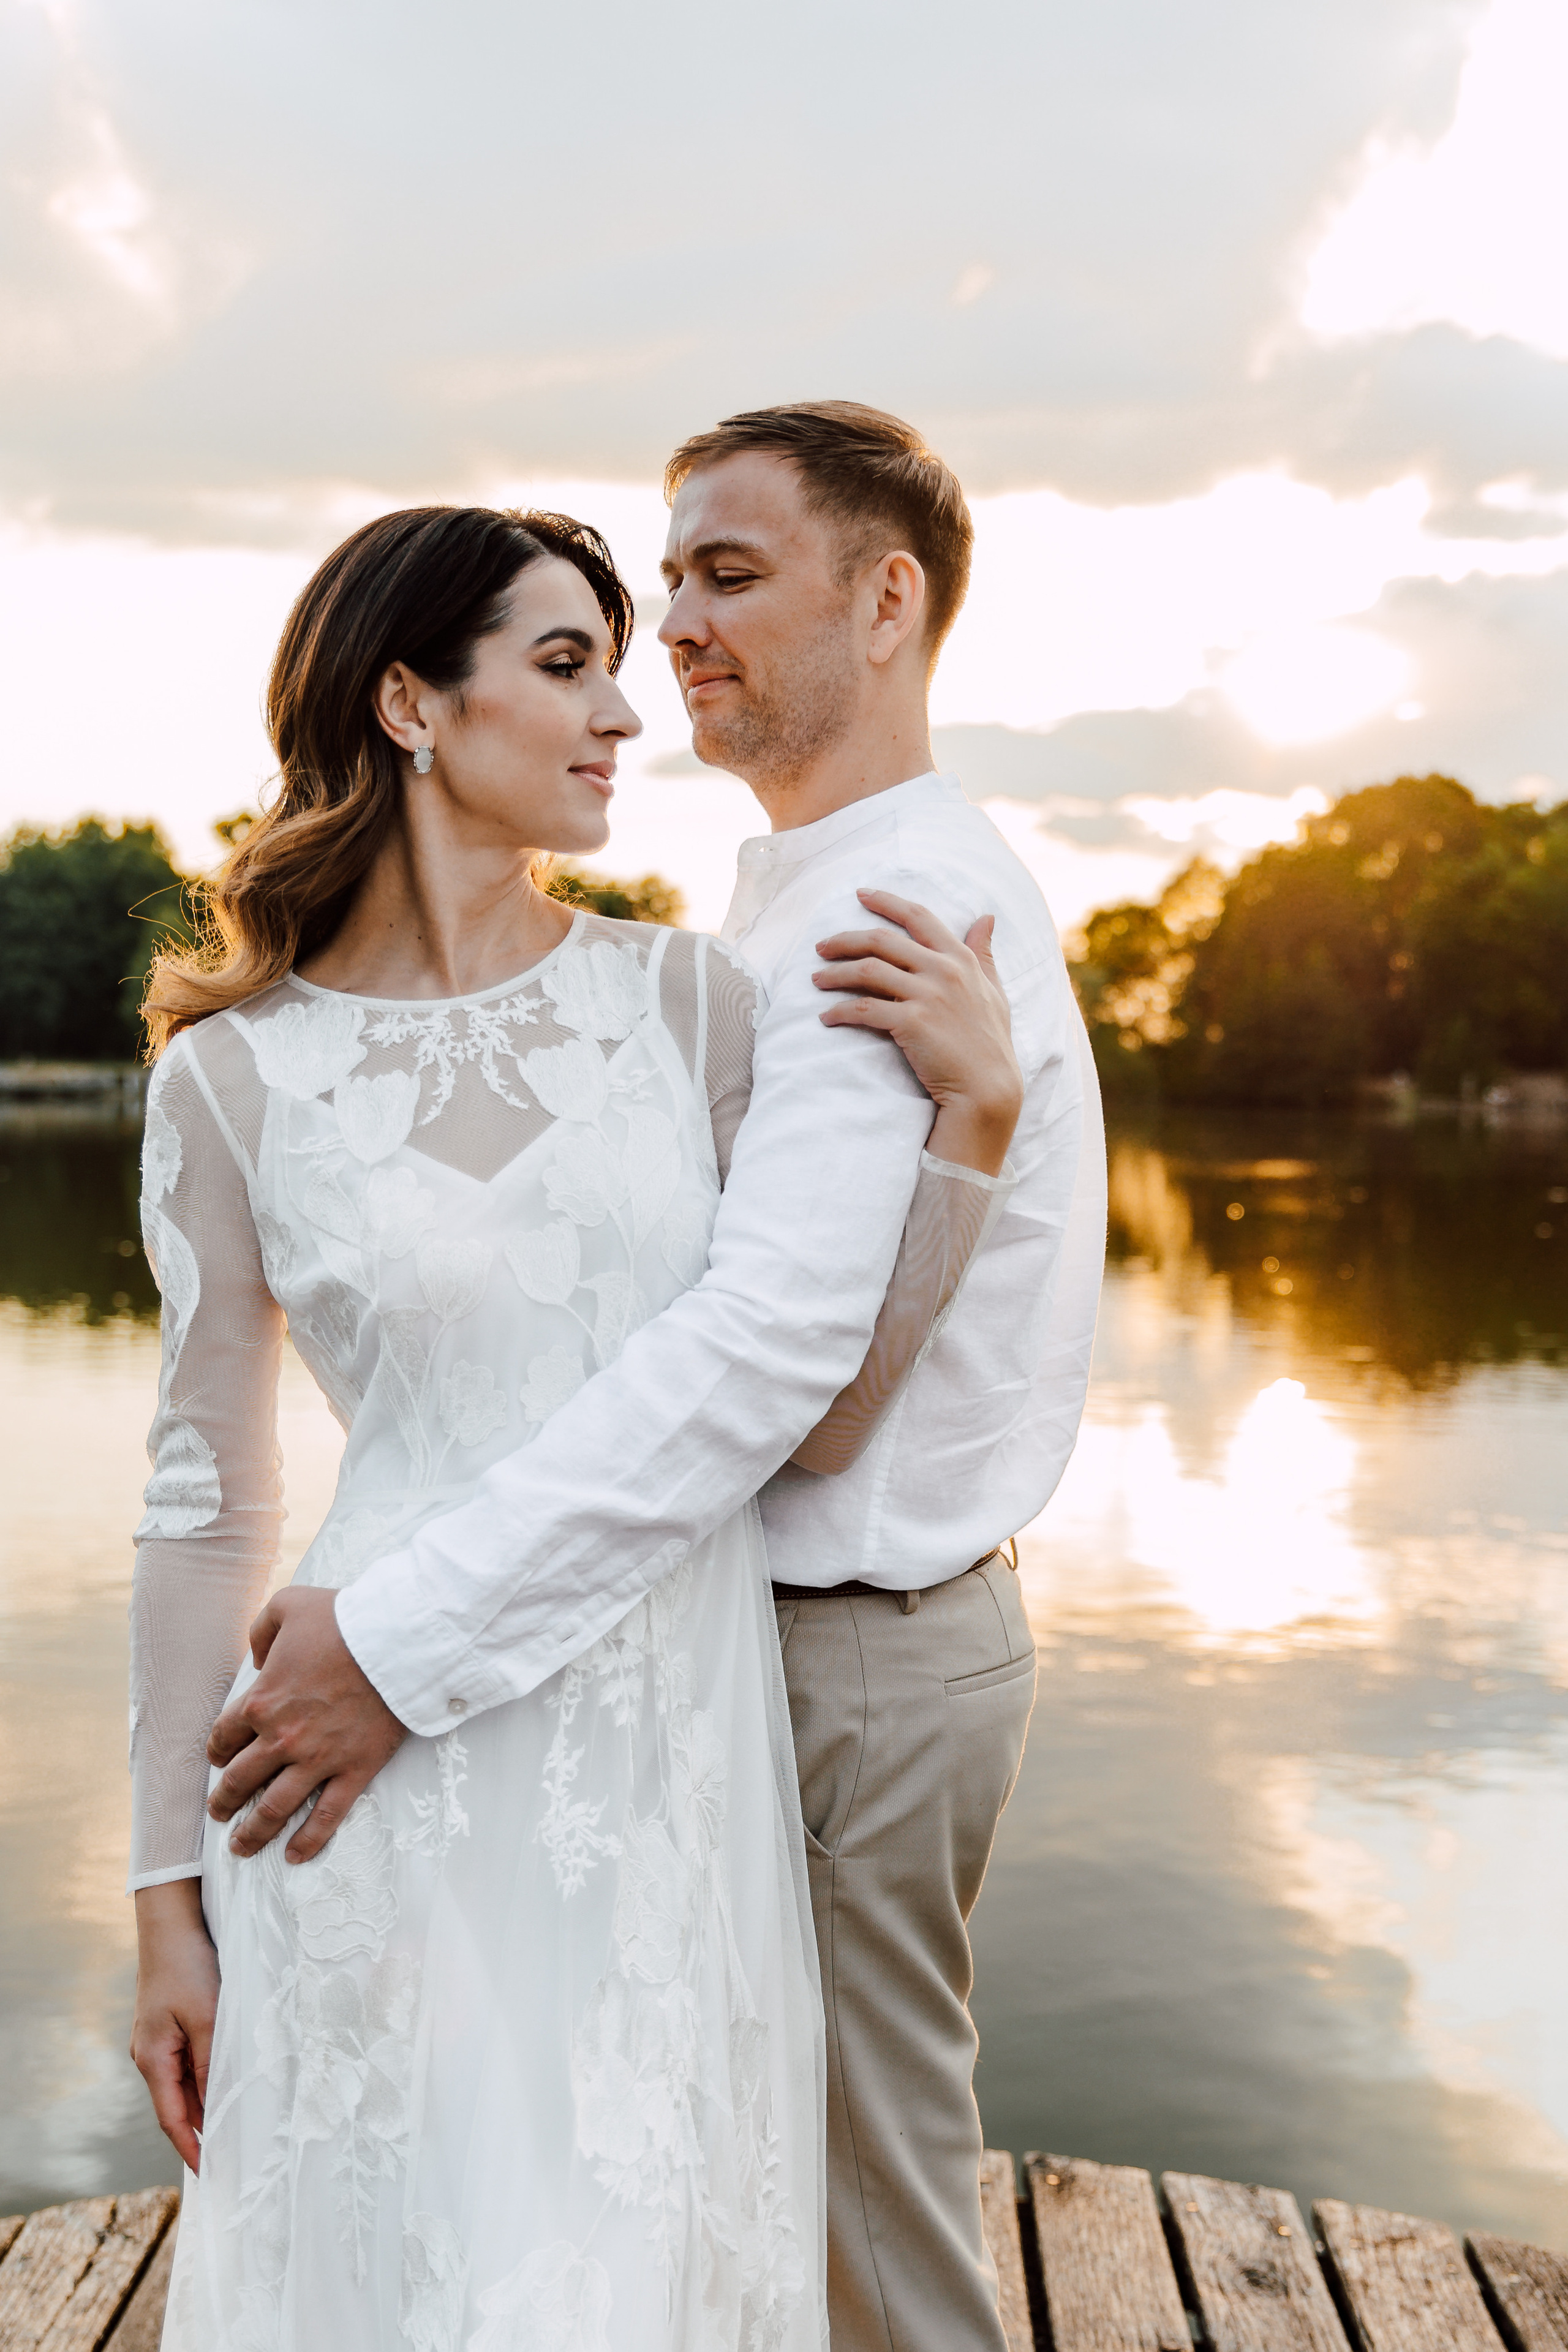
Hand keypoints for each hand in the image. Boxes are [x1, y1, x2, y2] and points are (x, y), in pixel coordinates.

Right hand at [131, 1879, 218, 2173]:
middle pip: (177, 2104)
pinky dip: (205, 2077)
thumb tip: (217, 2108)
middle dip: (202, 2131)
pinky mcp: (168, 2025)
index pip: (172, 2118)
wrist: (171, 1923)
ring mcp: (157, 2040)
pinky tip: (226, 2081)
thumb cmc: (188, 1967)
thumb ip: (211, 2065)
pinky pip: (187, 2062)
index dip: (191, 2149)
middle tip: (233, 2155)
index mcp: (153, 2060)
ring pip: (183, 2084)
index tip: (212, 2173)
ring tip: (236, 2125)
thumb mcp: (207, 2018)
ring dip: (206, 2103)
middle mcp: (150, 2055)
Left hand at [206, 1586, 408, 1862]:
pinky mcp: (354, 1770)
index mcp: (261, 1699)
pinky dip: (308, 1841)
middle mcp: (282, 1737)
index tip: (219, 1759)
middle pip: (241, 1780)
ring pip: (274, 1808)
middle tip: (219, 1813)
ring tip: (241, 1847)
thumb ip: (260, 1629)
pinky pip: (326, 1816)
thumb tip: (254, 1657)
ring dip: (252, 1832)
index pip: (224, 1737)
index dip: (217, 1751)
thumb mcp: (288, 1604)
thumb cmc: (344, 1617)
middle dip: (224, 1801)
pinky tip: (294, 1857)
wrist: (399, 1638)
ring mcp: (318, 1759)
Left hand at [813, 887, 1023, 1175]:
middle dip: (845, 939)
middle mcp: (944, 971)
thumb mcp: (994, 992)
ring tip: (816, 980)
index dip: (887, 902)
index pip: (919, 917)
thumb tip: (987, 916)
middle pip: (882, 940)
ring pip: (867, 970)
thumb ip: (984, 954)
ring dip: (835, 973)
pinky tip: (826, 1017)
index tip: (860, 895)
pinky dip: (839, 1011)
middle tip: (821, 946)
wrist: (987, 1090)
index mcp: (961, 959)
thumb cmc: (990, 1044)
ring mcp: (928, 996)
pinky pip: (863, 1008)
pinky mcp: (911, 1023)